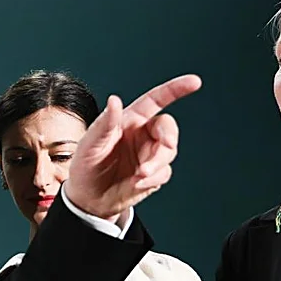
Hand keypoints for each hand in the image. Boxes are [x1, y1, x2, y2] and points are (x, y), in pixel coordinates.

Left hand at [63, 75, 201, 219]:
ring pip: (169, 151)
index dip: (175, 90)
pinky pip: (164, 173)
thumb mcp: (89, 144)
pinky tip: (135, 183)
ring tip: (139, 175)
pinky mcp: (154, 173)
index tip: (194, 82)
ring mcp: (150, 154)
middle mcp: (143, 134)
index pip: (155, 100)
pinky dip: (152, 179)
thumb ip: (104, 123)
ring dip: (157, 163)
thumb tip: (115, 100)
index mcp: (129, 120)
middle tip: (165, 146)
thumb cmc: (85, 166)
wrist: (88, 198)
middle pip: (168, 128)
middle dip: (168, 138)